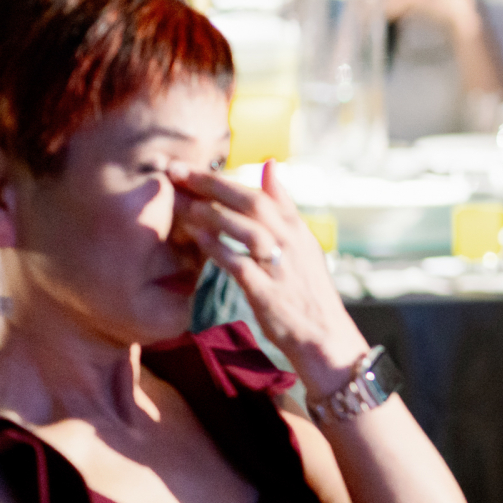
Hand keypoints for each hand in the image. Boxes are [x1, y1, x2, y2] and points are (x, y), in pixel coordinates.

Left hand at [169, 161, 369, 396]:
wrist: (325, 336)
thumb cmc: (307, 289)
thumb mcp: (302, 242)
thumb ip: (284, 205)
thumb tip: (270, 166)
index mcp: (297, 230)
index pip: (263, 193)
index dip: (225, 178)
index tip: (190, 169)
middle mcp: (291, 243)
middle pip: (252, 203)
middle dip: (213, 185)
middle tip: (177, 173)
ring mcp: (281, 266)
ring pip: (248, 229)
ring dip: (214, 213)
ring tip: (182, 203)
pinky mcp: (268, 292)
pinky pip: (240, 264)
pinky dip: (218, 248)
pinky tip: (196, 237)